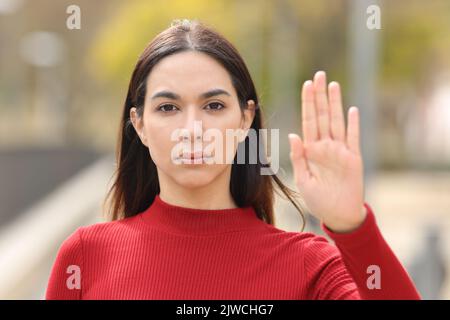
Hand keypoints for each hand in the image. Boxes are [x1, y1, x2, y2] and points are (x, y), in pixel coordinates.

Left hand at [288, 71, 365, 232]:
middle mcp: (326, 146)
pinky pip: (353, 137)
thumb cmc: (319, 200)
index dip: (307, 103)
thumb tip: (293, 135)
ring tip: (332, 85)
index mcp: (311, 150)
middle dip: (320, 95)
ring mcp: (340, 150)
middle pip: (322, 115)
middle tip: (319, 75)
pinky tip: (352, 109)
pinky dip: (353, 124)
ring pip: (337, 121)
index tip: (306, 85)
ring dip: (335, 103)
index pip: (308, 121)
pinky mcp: (354, 158)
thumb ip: (299, 156)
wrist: (338, 215)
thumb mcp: (303, 179)